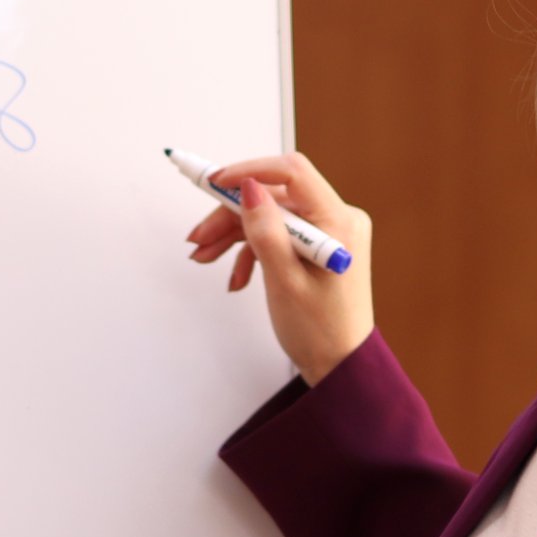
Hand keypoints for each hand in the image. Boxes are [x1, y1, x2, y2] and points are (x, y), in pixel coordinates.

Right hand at [184, 151, 374, 383]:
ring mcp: (326, 232)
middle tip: (197, 238)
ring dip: (233, 235)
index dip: (249, 171)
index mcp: (340, 221)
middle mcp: (337, 219)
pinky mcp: (315, 246)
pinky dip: (250, 252)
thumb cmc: (321, 331)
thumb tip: (248, 188)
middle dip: (231, 215)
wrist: (340, 366)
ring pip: (268, 216)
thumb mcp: (285, 282)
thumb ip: (266, 232)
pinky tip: (236, 278)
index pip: (292, 173)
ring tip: (203, 258)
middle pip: (273, 197)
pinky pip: (275, 235)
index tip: (214, 182)